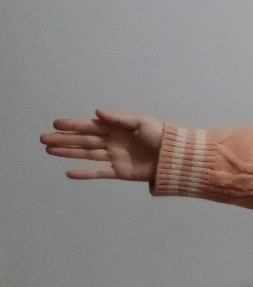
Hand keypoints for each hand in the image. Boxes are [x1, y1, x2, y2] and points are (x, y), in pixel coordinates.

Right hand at [40, 109, 164, 181]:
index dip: (74, 125)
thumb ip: (119, 118)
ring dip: (67, 152)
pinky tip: (68, 172)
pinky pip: (98, 173)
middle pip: (83, 140)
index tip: (56, 123)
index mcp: (117, 128)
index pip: (90, 126)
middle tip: (43, 138)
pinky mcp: (119, 172)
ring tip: (49, 150)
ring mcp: (114, 157)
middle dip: (63, 139)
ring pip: (86, 154)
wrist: (175, 157)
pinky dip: (84, 174)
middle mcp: (112, 142)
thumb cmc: (161, 136)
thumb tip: (97, 112)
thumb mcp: (142, 122)